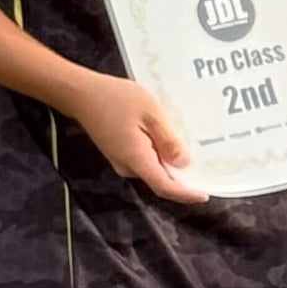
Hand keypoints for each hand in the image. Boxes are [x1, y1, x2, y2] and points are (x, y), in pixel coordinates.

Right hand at [63, 74, 207, 204]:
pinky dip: (158, 153)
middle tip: (205, 167)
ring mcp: (120, 160)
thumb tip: (183, 162)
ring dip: (169, 162)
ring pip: (152, 168)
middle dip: (181, 176)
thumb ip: (168, 140)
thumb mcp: (150, 113)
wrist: (80, 92)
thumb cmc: (115, 98)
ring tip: (189, 146)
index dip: (186, 194)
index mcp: (136, 159)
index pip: (165, 187)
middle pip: (159, 179)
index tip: (205, 195)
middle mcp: (127, 166)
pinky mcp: (117, 151)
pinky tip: (166, 137)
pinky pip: (143, 158)